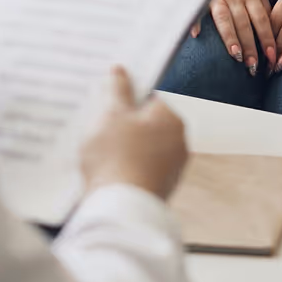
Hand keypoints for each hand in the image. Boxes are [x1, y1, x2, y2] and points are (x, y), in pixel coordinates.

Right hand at [81, 66, 186, 200]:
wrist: (120, 210)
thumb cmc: (116, 157)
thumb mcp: (112, 115)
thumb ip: (118, 90)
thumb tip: (120, 70)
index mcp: (171, 117)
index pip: (153, 96)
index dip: (130, 95)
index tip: (111, 98)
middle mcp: (179, 140)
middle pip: (150, 122)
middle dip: (127, 122)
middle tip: (101, 123)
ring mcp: (173, 167)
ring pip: (147, 147)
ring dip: (128, 146)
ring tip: (101, 150)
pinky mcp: (162, 188)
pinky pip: (145, 169)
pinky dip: (130, 167)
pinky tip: (110, 171)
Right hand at [191, 0, 275, 73]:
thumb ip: (262, 5)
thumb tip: (272, 28)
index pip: (262, 19)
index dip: (267, 39)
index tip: (273, 57)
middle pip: (245, 23)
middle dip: (250, 46)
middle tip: (254, 66)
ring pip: (225, 18)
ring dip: (230, 37)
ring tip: (235, 55)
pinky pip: (198, 8)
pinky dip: (196, 20)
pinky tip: (195, 35)